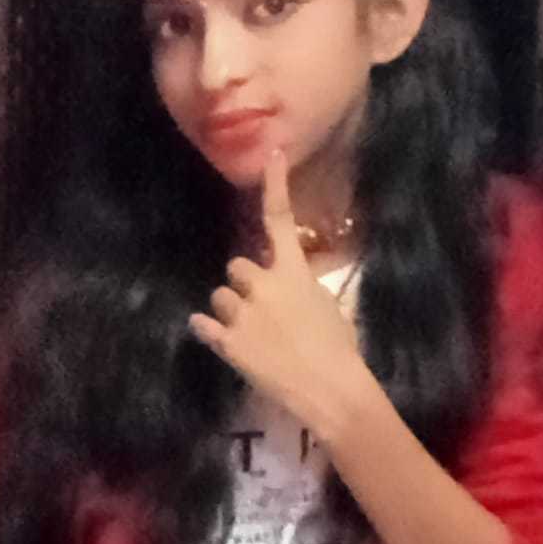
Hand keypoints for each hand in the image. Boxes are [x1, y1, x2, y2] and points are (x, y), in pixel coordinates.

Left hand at [189, 150, 365, 432]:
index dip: (275, 184)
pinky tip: (216, 337)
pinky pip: (202, 325)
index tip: (272, 153)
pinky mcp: (227, 343)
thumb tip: (292, 289)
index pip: (280, 220)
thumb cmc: (340, 350)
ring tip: (251, 335)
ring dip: (229, 310)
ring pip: (219, 296)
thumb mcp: (329, 308)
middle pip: (236, 266)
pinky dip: (206, 329)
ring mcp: (242, 314)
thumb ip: (304, 290)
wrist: (329, 389)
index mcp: (294, 273)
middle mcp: (263, 286)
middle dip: (244, 285)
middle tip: (260, 310)